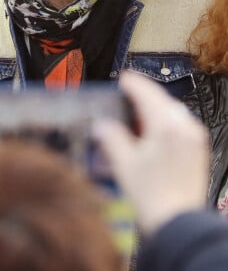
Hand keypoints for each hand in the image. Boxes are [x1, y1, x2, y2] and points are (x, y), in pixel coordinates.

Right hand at [95, 70, 209, 235]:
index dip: (132, 82)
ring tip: (136, 117)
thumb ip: (111, 136)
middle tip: (126, 95)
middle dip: (143, 95)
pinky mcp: (197, 150)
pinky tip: (151, 133)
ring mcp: (194, 139)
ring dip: (154, 109)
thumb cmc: (153, 195)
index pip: (147, 92)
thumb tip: (102, 125)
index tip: (123, 78)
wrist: (177, 222)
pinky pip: (180, 125)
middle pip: (161, 100)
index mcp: (165, 125)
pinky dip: (164, 122)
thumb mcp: (123, 162)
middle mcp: (184, 127)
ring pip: (172, 112)